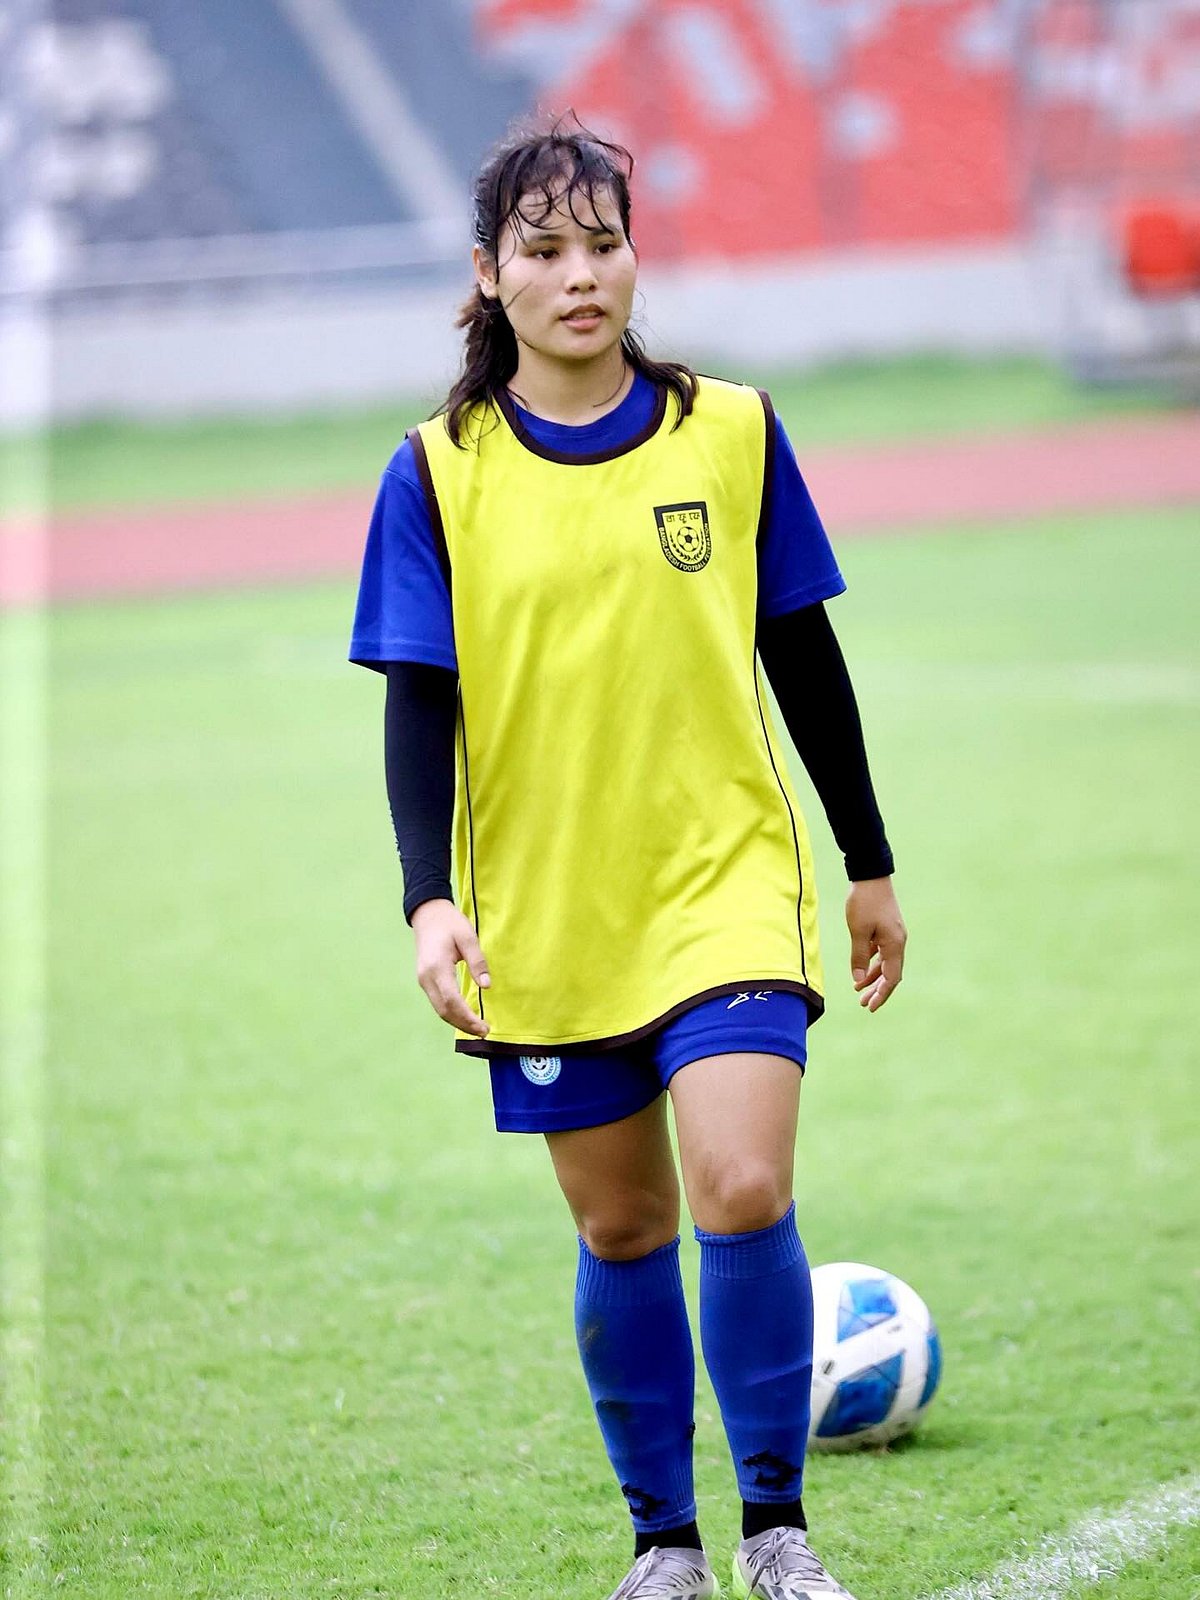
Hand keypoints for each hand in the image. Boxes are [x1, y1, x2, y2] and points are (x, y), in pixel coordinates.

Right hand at [410, 898, 491, 1036]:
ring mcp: (423, 980)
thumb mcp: (467, 937)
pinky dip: (451, 1013)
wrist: (427, 914)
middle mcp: (426, 978)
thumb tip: (487, 986)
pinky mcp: (425, 980)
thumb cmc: (449, 923)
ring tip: (477, 1028)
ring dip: (457, 1021)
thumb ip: (477, 962)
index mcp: (437, 967)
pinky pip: (437, 1002)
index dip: (468, 1017)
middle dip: (464, 1024)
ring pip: (439, 1009)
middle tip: (484, 1032)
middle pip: (444, 1010)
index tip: (484, 1026)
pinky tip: (464, 1016)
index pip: (452, 1000)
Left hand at [846, 877, 905, 1011]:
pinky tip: (861, 968)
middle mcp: (898, 942)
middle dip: (878, 990)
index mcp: (894, 944)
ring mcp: (894, 935)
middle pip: (891, 974)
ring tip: (858, 988)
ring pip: (886, 963)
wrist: (871, 875)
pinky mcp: (887, 928)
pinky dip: (872, 962)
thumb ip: (858, 955)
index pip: (891, 978)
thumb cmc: (864, 902)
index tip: (870, 1007)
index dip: (882, 994)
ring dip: (873, 977)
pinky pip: (882, 952)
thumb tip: (858, 978)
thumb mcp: (858, 930)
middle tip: (863, 1004)